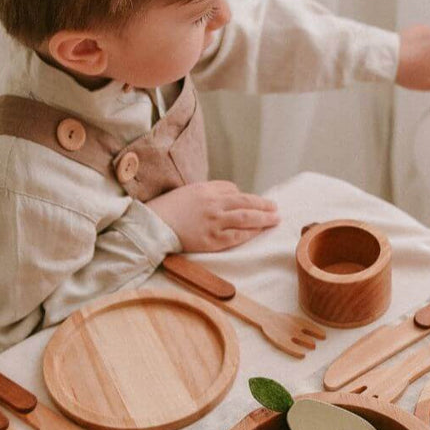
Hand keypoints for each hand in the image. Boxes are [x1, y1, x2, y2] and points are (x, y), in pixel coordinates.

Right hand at [147, 181, 279, 251]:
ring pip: (246, 218)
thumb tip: (234, 193)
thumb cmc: (169, 209)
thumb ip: (211, 191)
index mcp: (207, 190)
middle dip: (263, 205)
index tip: (256, 202)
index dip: (246, 198)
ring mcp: (214, 222)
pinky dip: (251, 233)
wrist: (153, 226)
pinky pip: (237, 236)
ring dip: (264, 218)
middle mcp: (213, 204)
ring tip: (275, 219)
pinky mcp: (212, 240)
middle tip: (276, 208)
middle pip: (246, 202)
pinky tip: (259, 232)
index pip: (233, 190)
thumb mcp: (189, 191)